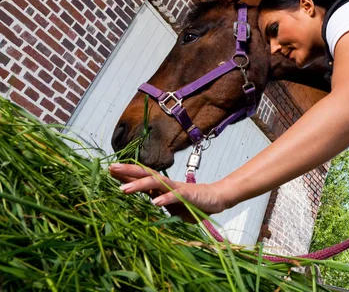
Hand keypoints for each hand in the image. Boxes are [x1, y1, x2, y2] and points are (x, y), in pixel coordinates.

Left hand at [109, 163, 228, 221]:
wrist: (214, 200)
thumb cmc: (190, 202)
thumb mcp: (168, 203)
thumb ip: (156, 200)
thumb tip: (140, 204)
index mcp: (160, 186)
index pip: (141, 177)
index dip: (126, 174)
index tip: (109, 170)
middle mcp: (166, 184)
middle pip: (145, 174)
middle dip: (128, 171)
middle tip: (111, 169)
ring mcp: (176, 189)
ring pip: (155, 183)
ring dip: (139, 185)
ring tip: (123, 189)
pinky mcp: (187, 196)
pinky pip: (175, 196)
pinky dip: (165, 199)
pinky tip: (155, 203)